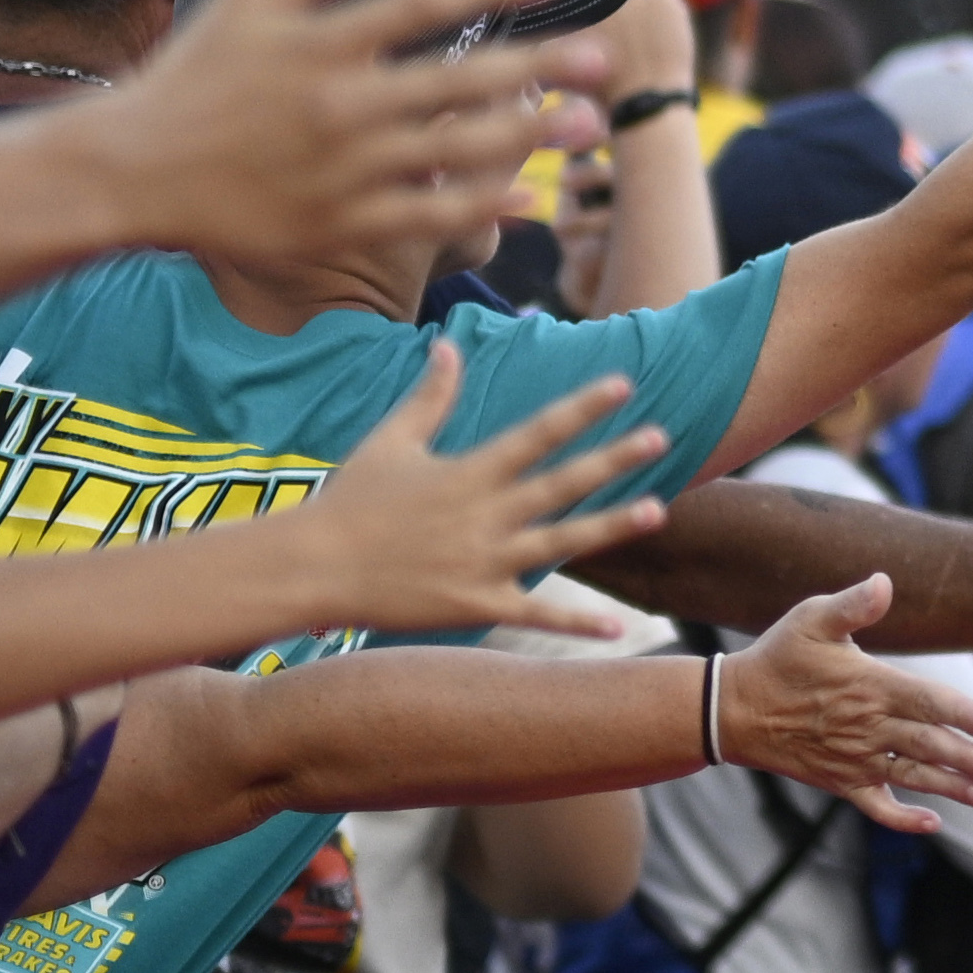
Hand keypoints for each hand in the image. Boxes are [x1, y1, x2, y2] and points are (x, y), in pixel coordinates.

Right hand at [84, 0, 576, 273]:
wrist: (132, 173)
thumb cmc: (189, 80)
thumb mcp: (242, 3)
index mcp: (322, 42)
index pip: (424, 1)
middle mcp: (341, 103)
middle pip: (460, 78)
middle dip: (539, 65)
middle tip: (600, 53)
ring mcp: (344, 168)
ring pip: (457, 150)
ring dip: (530, 135)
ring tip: (587, 121)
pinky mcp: (339, 223)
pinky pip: (427, 216)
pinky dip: (483, 207)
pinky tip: (530, 196)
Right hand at [285, 348, 664, 641]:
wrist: (311, 569)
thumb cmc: (349, 501)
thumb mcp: (390, 440)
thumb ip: (429, 396)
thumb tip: (449, 344)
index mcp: (468, 471)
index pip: (537, 431)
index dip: (581, 407)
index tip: (623, 384)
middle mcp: (484, 514)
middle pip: (561, 482)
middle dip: (613, 460)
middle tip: (662, 437)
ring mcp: (484, 562)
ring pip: (561, 543)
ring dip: (610, 527)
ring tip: (657, 511)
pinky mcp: (477, 605)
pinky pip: (537, 614)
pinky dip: (578, 623)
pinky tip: (619, 628)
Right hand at [721, 576, 972, 832]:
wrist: (732, 709)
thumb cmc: (777, 658)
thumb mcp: (810, 620)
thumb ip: (851, 605)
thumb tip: (884, 582)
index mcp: (869, 685)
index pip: (926, 702)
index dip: (962, 714)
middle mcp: (866, 726)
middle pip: (926, 745)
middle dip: (966, 759)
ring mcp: (853, 759)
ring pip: (910, 777)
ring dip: (950, 787)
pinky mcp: (839, 782)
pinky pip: (876, 806)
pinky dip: (902, 818)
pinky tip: (932, 823)